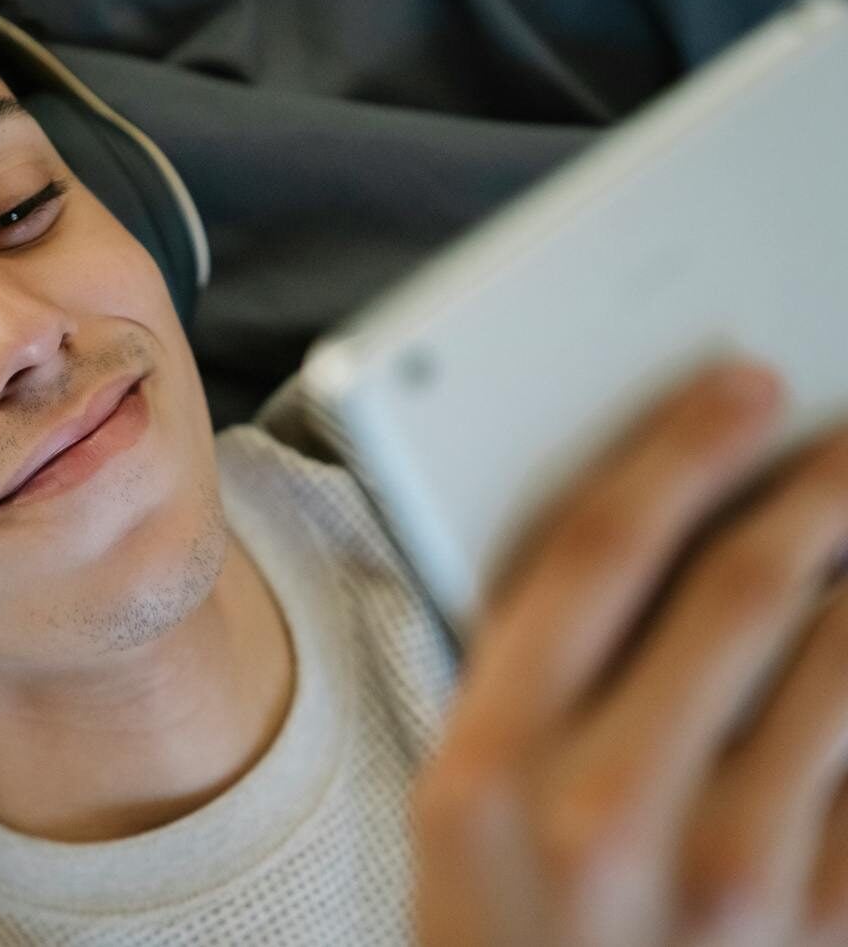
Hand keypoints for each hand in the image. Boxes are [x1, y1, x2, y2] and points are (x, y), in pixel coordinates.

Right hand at [410, 360, 847, 945]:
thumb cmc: (506, 927)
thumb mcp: (467, 804)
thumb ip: (532, 676)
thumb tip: (660, 530)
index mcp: (488, 768)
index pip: (590, 558)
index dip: (676, 451)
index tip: (741, 384)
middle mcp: (606, 818)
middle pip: (739, 592)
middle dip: (817, 486)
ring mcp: (730, 885)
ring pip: (846, 668)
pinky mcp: (826, 936)